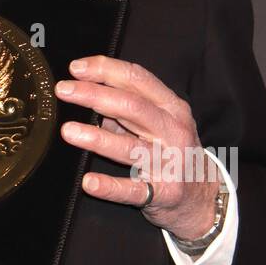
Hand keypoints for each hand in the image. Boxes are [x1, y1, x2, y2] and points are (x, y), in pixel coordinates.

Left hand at [56, 55, 221, 240]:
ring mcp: (171, 163)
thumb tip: (87, 92)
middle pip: (132, 107)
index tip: (76, 68)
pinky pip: (134, 190)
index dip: (105, 70)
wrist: (202, 196)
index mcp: (172, 107)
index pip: (138, 79)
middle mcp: (174, 131)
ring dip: (98, 138)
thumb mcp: (159, 123)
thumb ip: (127, 109)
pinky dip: (110, 187)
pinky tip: (89, 182)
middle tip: (64, 91)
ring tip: (68, 131)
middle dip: (94, 95)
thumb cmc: (172, 151)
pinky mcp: (164, 193)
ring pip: (131, 147)